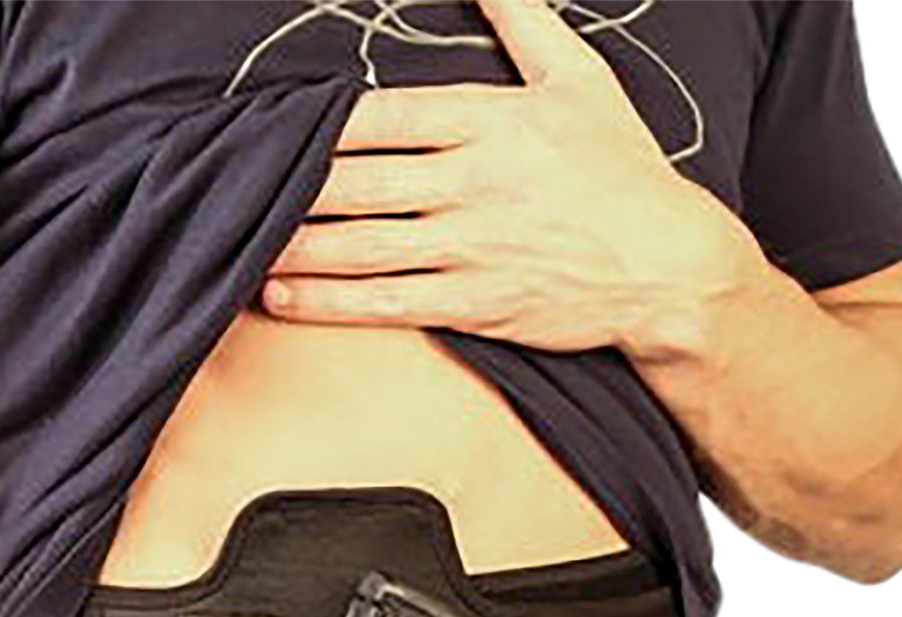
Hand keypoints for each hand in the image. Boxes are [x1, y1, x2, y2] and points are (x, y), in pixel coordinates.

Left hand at [261, 0, 750, 356]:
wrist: (667, 264)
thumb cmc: (622, 170)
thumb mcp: (582, 78)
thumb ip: (523, 20)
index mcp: (489, 120)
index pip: (381, 116)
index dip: (317, 124)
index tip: (269, 125)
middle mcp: (471, 182)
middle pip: (357, 181)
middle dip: (290, 187)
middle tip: (234, 187)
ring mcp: (469, 246)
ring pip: (359, 244)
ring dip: (293, 247)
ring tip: (240, 244)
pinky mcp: (472, 302)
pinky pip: (384, 301)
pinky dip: (328, 302)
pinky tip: (281, 298)